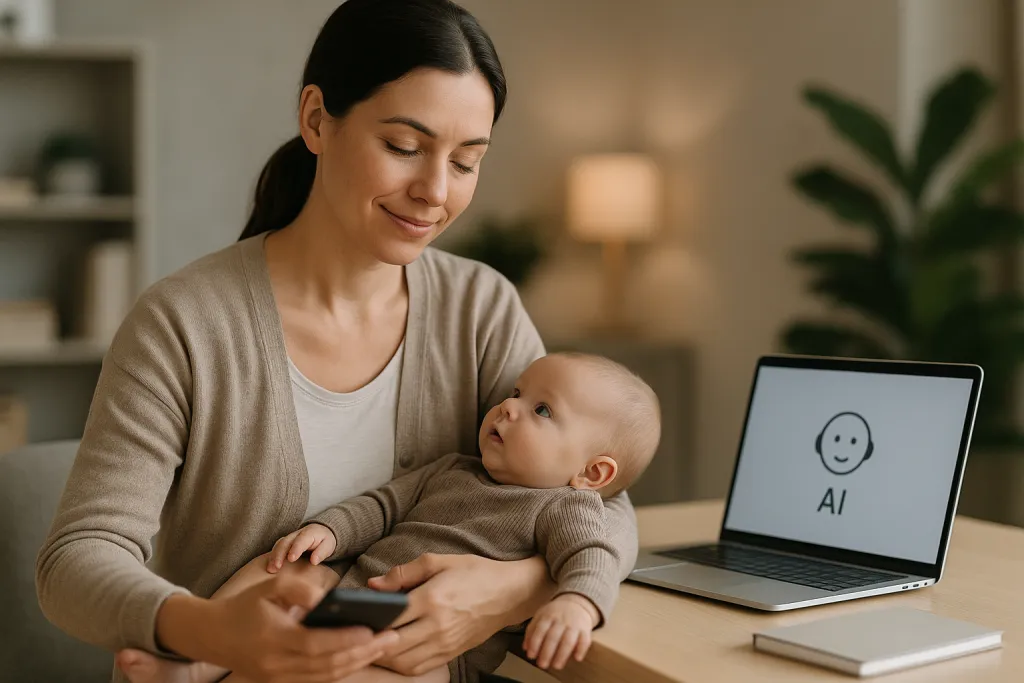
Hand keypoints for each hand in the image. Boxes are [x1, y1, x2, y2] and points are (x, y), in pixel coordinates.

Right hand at [156, 573, 396, 682]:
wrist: (211, 635)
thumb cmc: (245, 606)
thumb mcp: (267, 586)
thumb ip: (297, 590)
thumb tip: (325, 599)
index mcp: (274, 638)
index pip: (317, 644)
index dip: (347, 640)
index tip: (374, 630)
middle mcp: (277, 664)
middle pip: (327, 664)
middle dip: (363, 653)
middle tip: (393, 639)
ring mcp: (278, 678)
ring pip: (326, 676)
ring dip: (357, 664)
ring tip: (384, 647)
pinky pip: (317, 680)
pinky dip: (341, 670)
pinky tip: (361, 658)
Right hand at [267, 524, 337, 571]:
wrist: (320, 533)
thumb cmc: (325, 542)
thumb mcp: (328, 546)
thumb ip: (321, 552)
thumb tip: (313, 561)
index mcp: (309, 533)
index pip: (301, 540)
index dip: (295, 549)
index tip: (291, 559)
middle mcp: (296, 534)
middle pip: (286, 542)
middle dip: (279, 554)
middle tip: (276, 567)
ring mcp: (289, 538)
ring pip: (278, 545)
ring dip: (273, 557)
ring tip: (270, 569)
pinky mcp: (285, 544)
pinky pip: (276, 548)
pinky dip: (272, 557)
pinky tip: (269, 567)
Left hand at [366, 553, 552, 675]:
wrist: (510, 593)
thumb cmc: (475, 573)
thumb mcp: (439, 561)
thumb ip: (403, 572)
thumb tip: (373, 584)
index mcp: (433, 599)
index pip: (391, 616)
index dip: (369, 619)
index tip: (356, 616)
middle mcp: (438, 625)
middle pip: (393, 644)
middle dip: (372, 641)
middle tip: (359, 632)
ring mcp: (445, 643)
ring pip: (403, 662)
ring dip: (384, 656)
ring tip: (374, 644)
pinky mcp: (452, 653)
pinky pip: (419, 668)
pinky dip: (401, 665)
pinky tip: (394, 654)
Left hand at [523, 594, 598, 669]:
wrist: (576, 603)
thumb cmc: (555, 614)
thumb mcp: (541, 616)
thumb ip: (531, 630)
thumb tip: (526, 648)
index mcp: (548, 616)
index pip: (540, 630)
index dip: (535, 643)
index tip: (531, 656)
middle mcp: (561, 620)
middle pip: (553, 636)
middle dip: (547, 652)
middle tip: (542, 665)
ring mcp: (574, 624)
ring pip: (568, 640)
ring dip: (562, 654)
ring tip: (556, 665)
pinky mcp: (585, 630)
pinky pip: (585, 640)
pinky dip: (581, 649)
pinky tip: (577, 658)